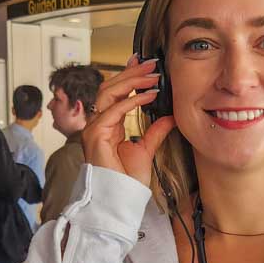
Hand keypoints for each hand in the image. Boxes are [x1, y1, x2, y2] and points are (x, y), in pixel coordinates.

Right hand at [82, 55, 175, 186]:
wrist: (119, 199)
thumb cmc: (126, 180)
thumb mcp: (146, 149)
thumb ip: (155, 131)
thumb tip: (169, 117)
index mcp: (107, 125)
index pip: (114, 93)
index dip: (127, 75)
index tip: (142, 64)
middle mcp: (97, 124)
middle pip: (109, 88)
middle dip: (131, 73)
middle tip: (151, 63)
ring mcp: (93, 128)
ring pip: (108, 93)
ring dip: (131, 81)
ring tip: (152, 76)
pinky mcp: (96, 134)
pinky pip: (114, 110)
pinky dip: (133, 100)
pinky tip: (149, 95)